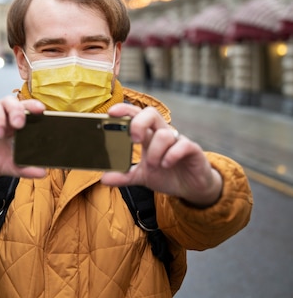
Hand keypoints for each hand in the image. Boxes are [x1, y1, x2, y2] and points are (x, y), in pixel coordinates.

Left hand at [101, 103, 221, 206]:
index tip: (111, 112)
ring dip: (155, 151)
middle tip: (133, 139)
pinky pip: (183, 145)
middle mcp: (163, 133)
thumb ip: (124, 176)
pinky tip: (166, 165)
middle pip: (151, 113)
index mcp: (148, 136)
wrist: (191, 187)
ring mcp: (178, 140)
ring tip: (154, 166)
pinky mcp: (192, 150)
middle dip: (139, 123)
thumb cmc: (166, 175)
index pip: (136, 115)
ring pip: (164, 134)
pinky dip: (172, 155)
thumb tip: (104, 179)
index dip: (125, 110)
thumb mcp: (142, 176)